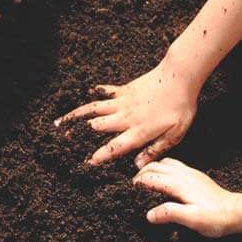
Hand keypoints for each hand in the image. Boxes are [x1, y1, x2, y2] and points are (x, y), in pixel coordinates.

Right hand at [57, 61, 200, 166]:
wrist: (180, 76)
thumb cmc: (181, 106)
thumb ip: (156, 149)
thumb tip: (138, 165)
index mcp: (138, 131)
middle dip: (78, 136)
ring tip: (60, 122)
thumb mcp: (175, 133)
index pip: (115, 146)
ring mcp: (122, 101)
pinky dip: (93, 94)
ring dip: (75, 116)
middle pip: (96, 128)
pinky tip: (84, 95)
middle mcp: (125, 117)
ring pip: (93, 110)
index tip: (87, 163)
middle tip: (61, 143)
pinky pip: (104, 92)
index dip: (101, 156)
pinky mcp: (124, 89)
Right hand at [133, 158, 239, 236]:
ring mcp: (190, 173)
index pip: (150, 177)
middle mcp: (183, 174)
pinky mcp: (195, 175)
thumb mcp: (192, 219)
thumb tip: (149, 214)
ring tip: (143, 181)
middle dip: (140, 175)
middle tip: (132, 188)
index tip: (127, 192)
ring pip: (163, 163)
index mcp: (178, 184)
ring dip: (151, 169)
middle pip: (154, 167)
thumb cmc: (215, 218)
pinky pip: (173, 165)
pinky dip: (162, 168)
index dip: (136, 184)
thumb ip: (170, 214)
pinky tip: (162, 179)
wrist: (236, 212)